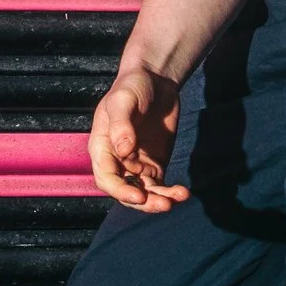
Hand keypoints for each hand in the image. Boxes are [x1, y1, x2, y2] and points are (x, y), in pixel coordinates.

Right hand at [90, 68, 188, 210]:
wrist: (155, 81)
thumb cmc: (132, 86)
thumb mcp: (123, 100)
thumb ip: (121, 124)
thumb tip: (124, 150)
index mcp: (103, 148)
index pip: (106, 178)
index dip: (120, 191)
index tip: (139, 196)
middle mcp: (117, 161)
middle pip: (126, 191)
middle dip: (143, 202)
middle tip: (163, 204)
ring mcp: (136, 165)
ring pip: (145, 192)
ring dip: (159, 200)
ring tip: (178, 198)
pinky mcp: (154, 165)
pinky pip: (160, 186)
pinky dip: (170, 192)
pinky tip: (183, 193)